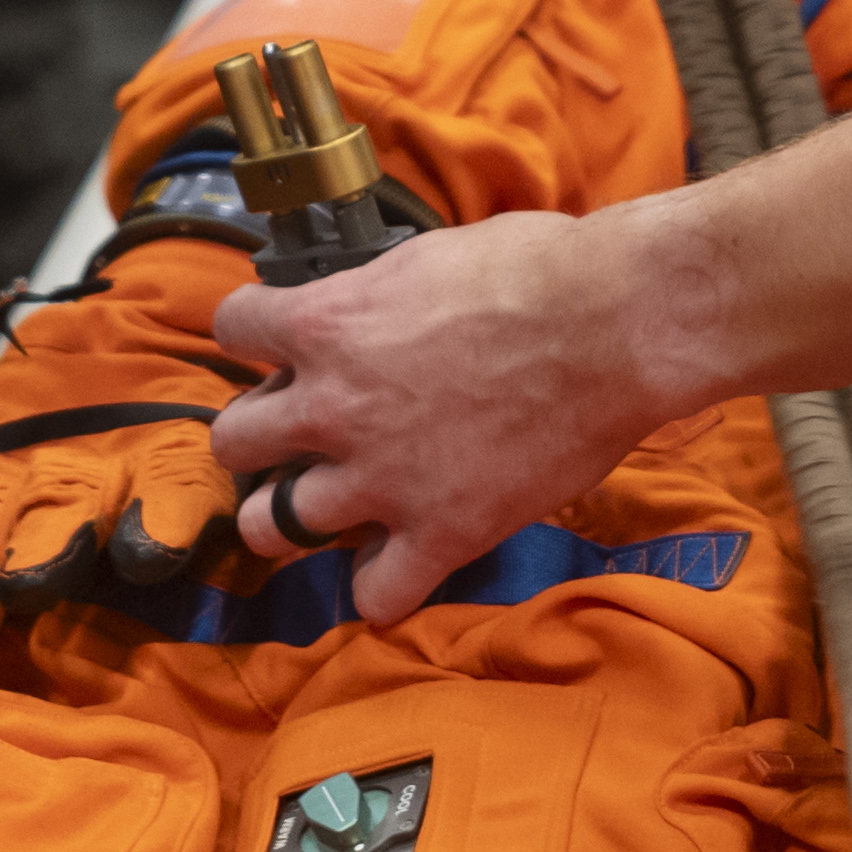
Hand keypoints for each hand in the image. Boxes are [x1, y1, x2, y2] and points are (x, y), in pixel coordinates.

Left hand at [207, 205, 683, 620]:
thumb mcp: (425, 256)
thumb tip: (359, 307)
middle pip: (233, 441)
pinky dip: (380, 585)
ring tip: (320, 508)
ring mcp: (383, 479)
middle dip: (258, 438)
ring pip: (273, 527)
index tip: (280, 345)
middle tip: (297, 435)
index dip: (256, 335)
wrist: (617, 325)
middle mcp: (335, 407)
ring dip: (289, 517)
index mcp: (327, 323)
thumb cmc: (537, 270)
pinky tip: (398, 561)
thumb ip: (370, 295)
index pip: (233, 327)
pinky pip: (375, 595)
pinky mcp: (443, 532)